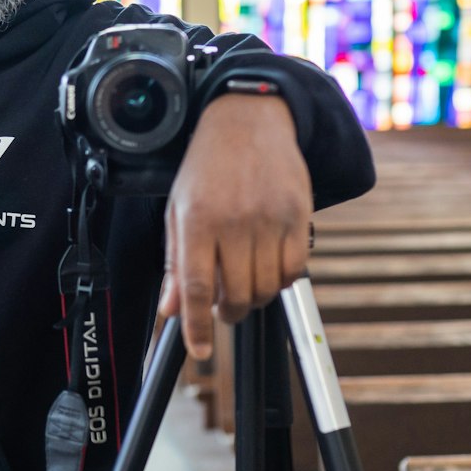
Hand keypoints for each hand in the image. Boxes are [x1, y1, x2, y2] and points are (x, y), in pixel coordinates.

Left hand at [157, 93, 311, 360]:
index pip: (197, 287)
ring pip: (267, 287)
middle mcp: (234, 221)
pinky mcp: (299, 215)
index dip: (196, 327)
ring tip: (245, 283)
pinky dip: (281, 280)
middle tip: (224, 308)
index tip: (198, 351)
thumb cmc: (208, 166)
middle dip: (229, 313)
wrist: (249, 119)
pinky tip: (269, 267)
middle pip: (236, 294)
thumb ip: (176, 263)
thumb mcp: (179, 209)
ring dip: (255, 298)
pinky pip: (294, 270)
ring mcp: (270, 218)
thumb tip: (171, 310)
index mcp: (197, 220)